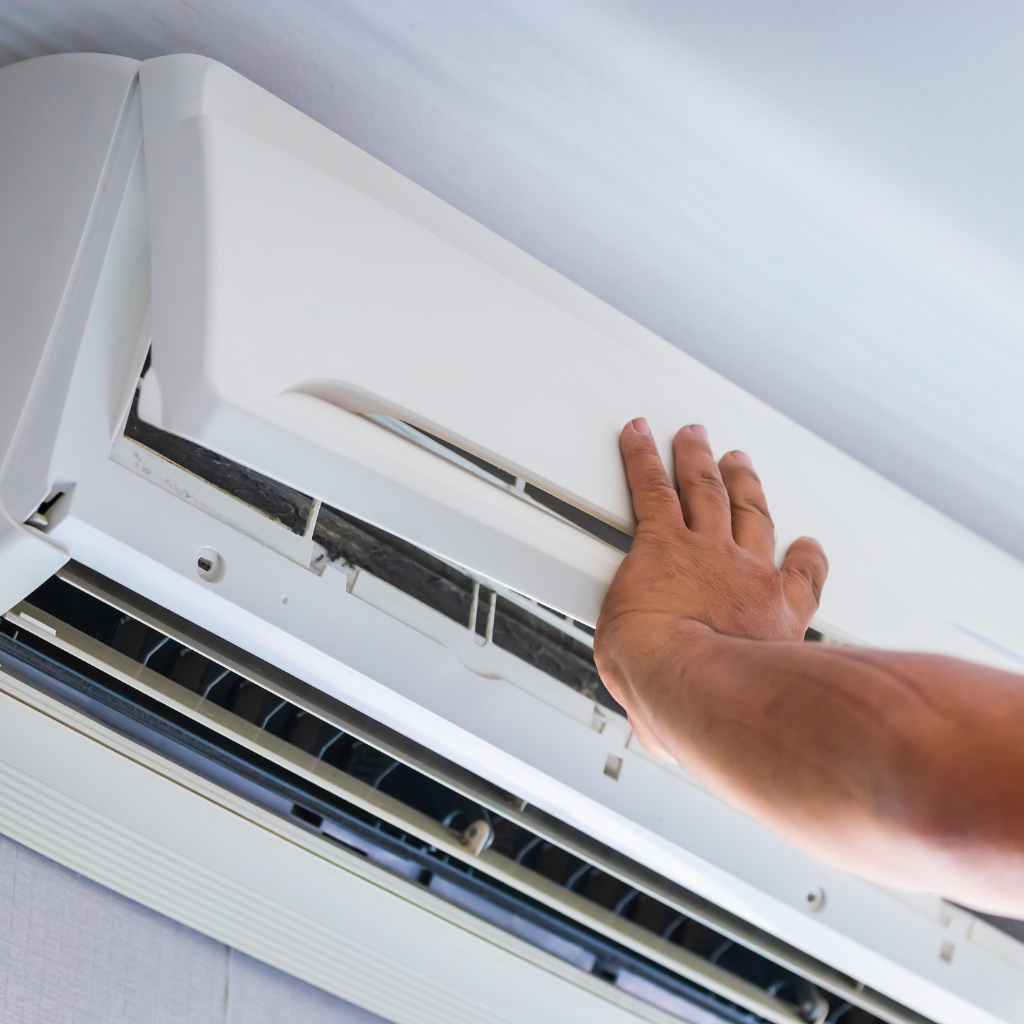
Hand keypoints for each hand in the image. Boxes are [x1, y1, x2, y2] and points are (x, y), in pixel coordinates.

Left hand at [594, 418, 827, 759]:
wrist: (692, 685)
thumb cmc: (713, 713)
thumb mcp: (730, 722)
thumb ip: (710, 722)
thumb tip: (683, 744)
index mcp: (773, 619)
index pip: (798, 579)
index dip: (802, 557)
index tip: (803, 546)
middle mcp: (745, 577)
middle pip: (750, 517)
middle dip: (747, 487)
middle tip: (742, 465)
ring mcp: (704, 553)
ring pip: (705, 492)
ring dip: (700, 462)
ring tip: (696, 439)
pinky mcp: (660, 543)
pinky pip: (650, 488)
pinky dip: (643, 457)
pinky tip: (637, 436)